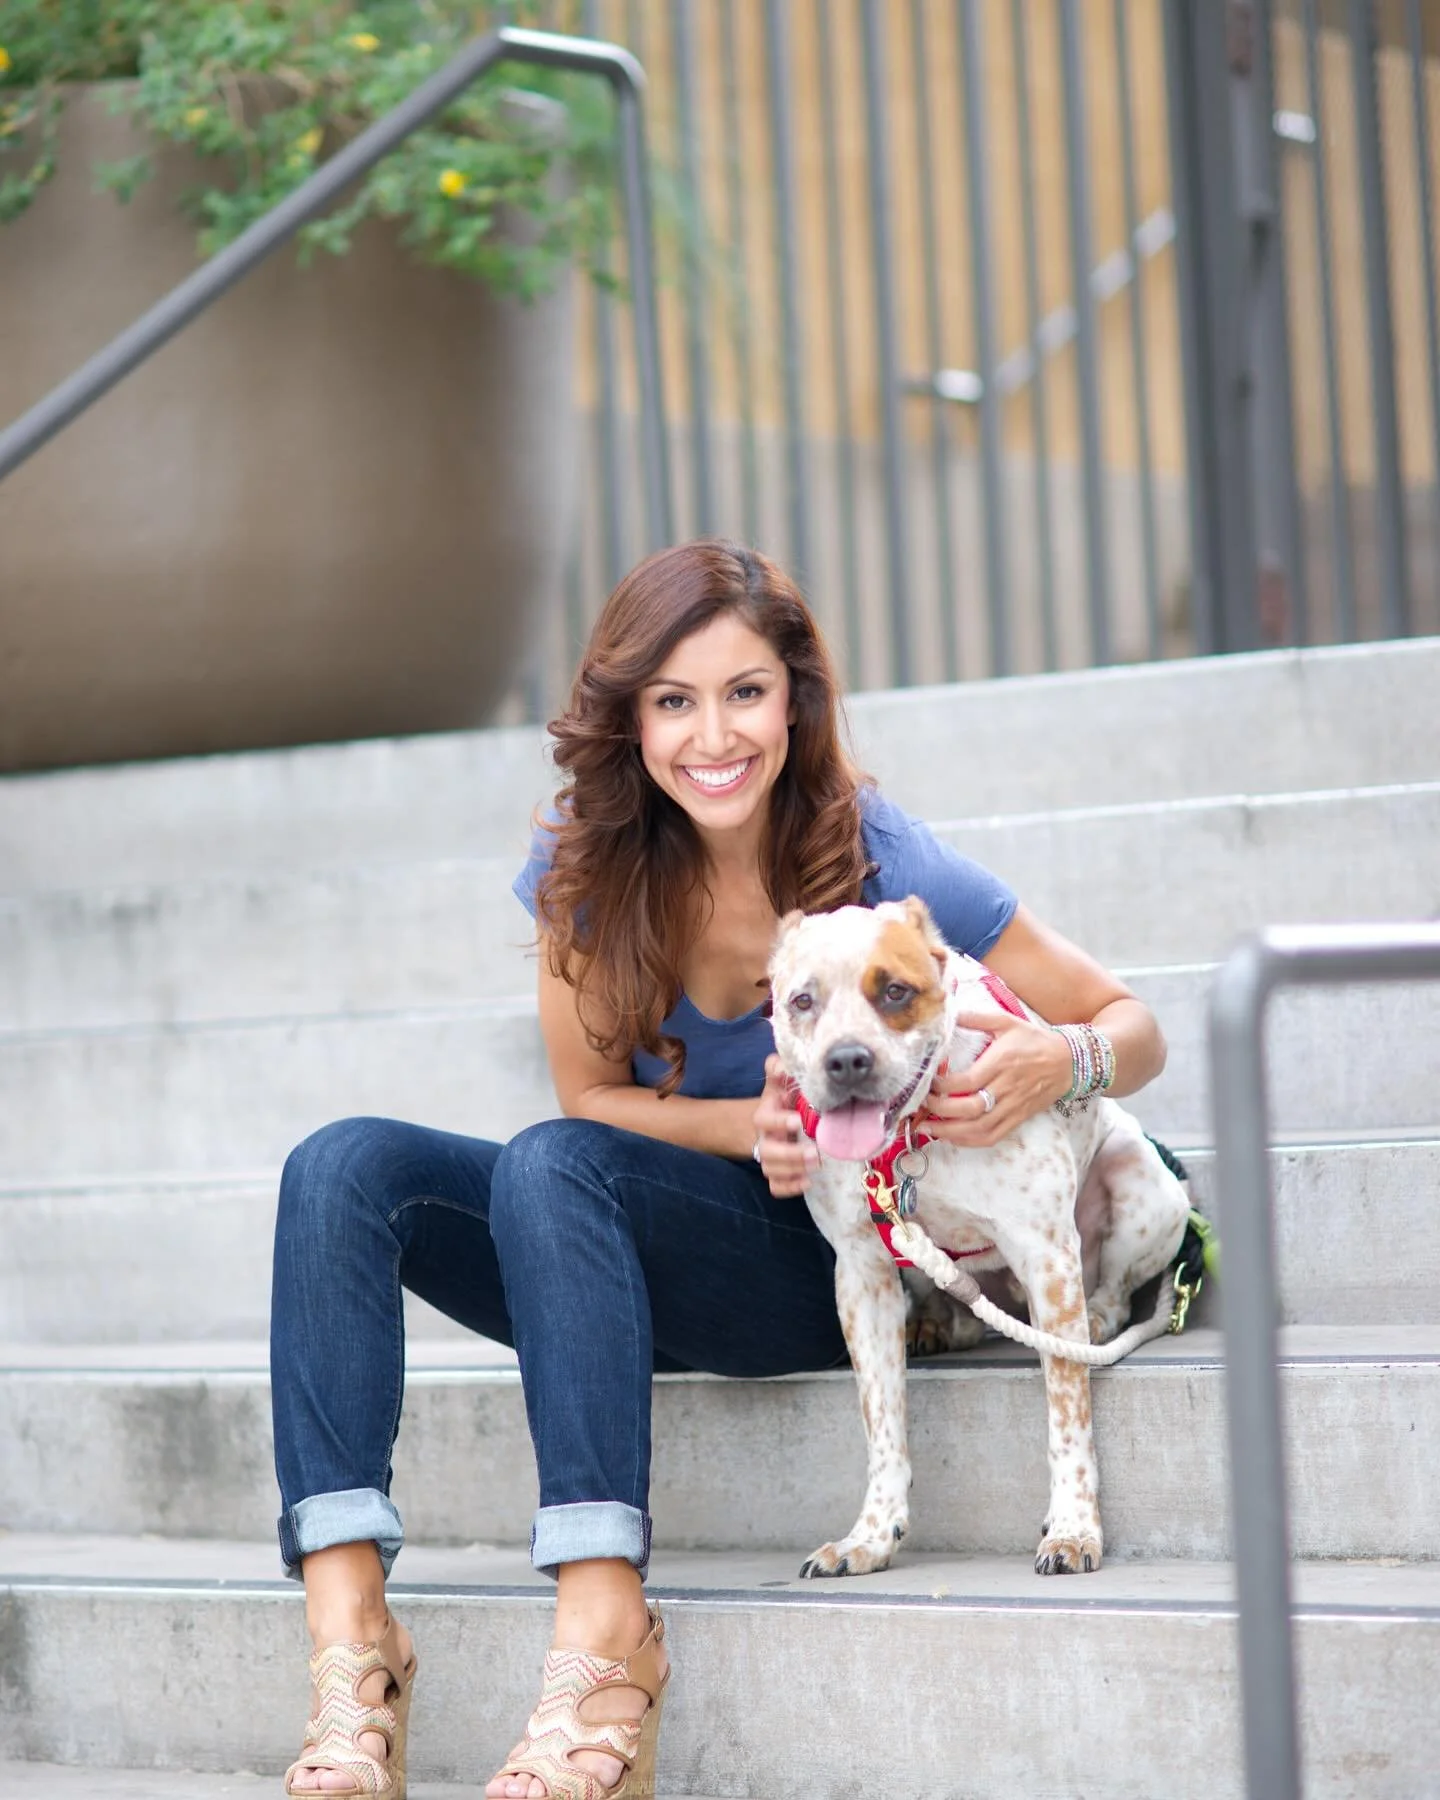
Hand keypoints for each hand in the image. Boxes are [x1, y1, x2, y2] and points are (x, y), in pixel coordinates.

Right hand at [752, 1054, 819, 1196]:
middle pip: (768, 1151)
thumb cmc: (782, 1100)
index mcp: (765, 1114)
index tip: (799, 1121)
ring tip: (817, 1165)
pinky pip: (776, 1187)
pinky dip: (789, 1188)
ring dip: (794, 1170)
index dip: (779, 1122)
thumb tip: (782, 1065)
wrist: (770, 1120)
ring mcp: (769, 1157)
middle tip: (816, 1153)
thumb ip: (778, 1069)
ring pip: (772, 1170)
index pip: (764, 1120)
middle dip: (791, 1155)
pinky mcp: (776, 1173)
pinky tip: (807, 1183)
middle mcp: (765, 1138)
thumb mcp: (778, 1083)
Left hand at [922, 1011, 1073, 1147]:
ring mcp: (1013, 1106)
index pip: (967, 1082)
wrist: (1069, 1061)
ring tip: (927, 1128)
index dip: (943, 1087)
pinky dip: (970, 1141)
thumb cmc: (1035, 1040)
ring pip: (980, 1128)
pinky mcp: (1018, 1118)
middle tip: (921, 1106)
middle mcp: (1006, 1088)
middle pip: (970, 1108)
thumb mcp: (1007, 1021)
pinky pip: (993, 1136)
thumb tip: (950, 1014)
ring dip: (950, 1132)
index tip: (928, 1083)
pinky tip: (953, 1137)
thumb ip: (977, 1018)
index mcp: (1001, 1063)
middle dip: (941, 1111)